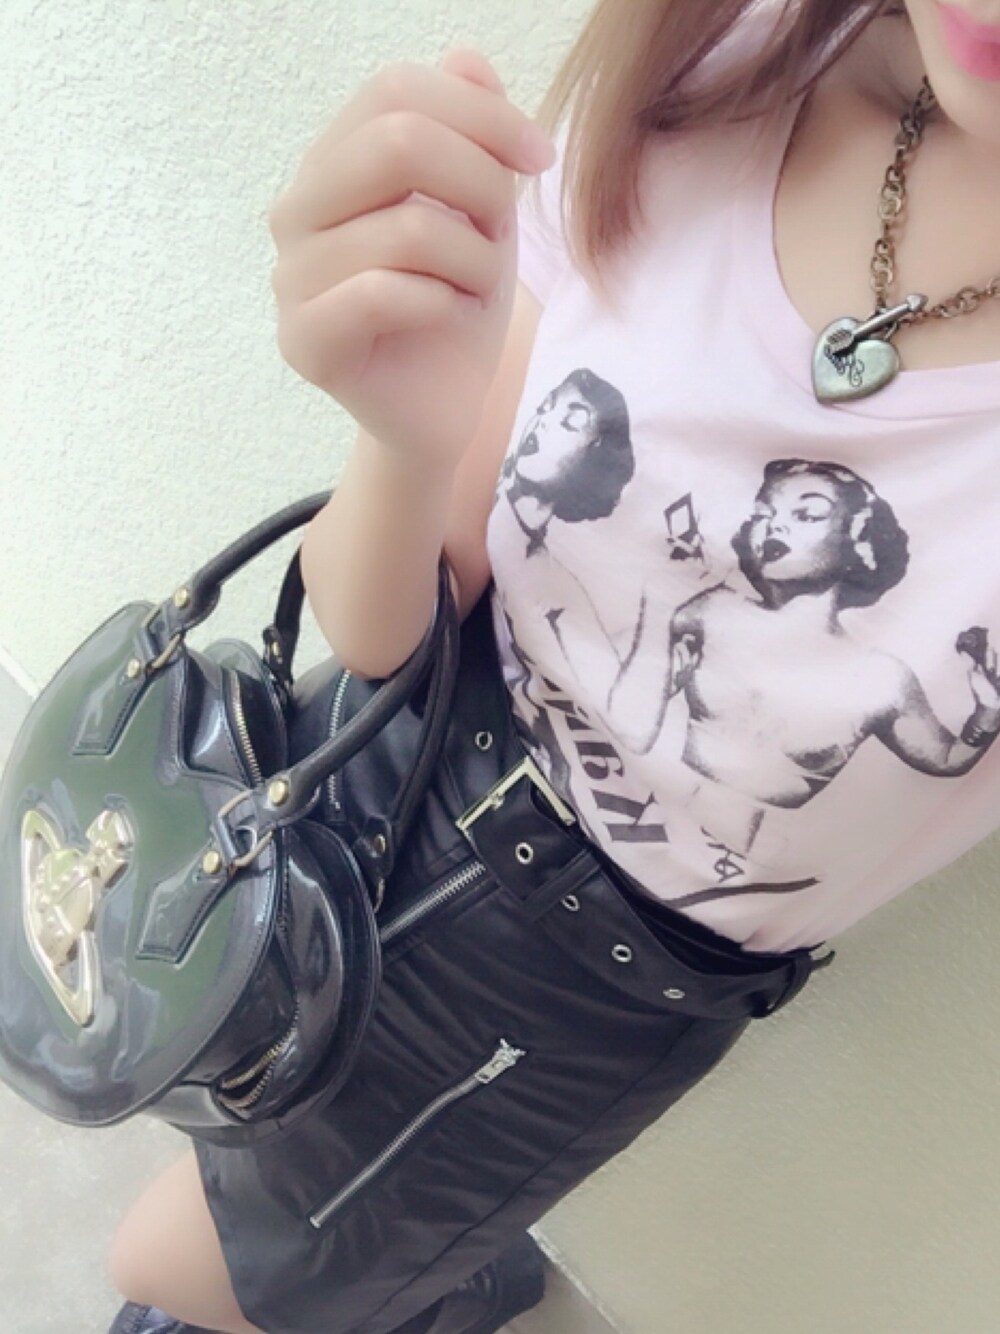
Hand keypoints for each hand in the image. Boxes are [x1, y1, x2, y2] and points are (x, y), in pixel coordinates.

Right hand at [267, 48, 554, 468]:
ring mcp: (290, 278)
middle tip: (506, 231)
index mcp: (332, 164)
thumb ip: (471, 132)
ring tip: (475, 288)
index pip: (395, 90)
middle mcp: (297, 210)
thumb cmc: (456, 306)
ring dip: (473, 261)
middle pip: (396, 141)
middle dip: (481, 183)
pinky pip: (380, 294)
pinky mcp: (303, 342)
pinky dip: (440, 303)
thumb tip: (467, 58)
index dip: (480, 113)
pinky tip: (448, 317)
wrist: (443, 409)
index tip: (538, 157)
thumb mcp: (481, 211)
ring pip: (406, 228)